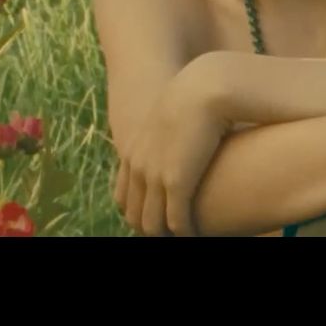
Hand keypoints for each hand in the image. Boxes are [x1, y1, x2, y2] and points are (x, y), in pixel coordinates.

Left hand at [113, 64, 228, 235]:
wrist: (202, 89)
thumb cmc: (196, 102)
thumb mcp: (172, 121)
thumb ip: (168, 137)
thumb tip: (178, 147)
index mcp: (132, 153)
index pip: (123, 198)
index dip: (138, 214)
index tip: (157, 220)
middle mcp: (137, 166)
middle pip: (134, 215)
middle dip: (151, 230)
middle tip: (171, 235)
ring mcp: (154, 176)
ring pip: (152, 225)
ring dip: (167, 236)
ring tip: (185, 235)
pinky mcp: (177, 182)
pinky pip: (176, 222)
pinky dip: (185, 232)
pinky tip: (197, 232)